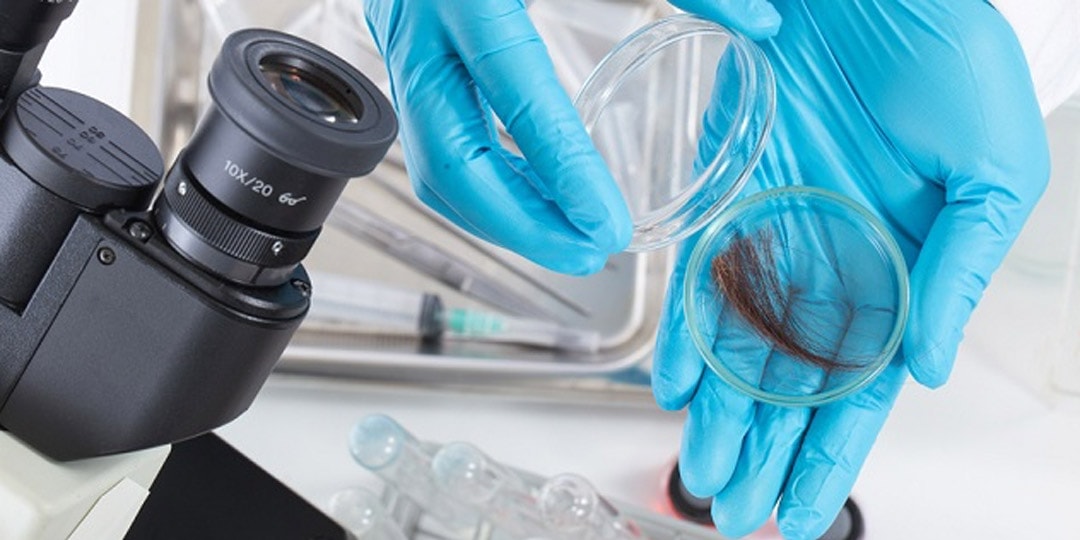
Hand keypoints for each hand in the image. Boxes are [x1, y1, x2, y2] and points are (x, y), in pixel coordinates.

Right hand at [364, 0, 782, 274]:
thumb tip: (762, 23)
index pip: (515, 89)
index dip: (560, 167)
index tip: (606, 224)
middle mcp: (423, 22)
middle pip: (452, 161)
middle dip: (522, 226)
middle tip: (588, 254)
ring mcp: (404, 47)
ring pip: (437, 169)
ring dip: (504, 220)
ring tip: (569, 242)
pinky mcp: (407, 61)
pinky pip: (438, 149)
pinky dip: (489, 190)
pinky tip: (538, 202)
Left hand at [655, 1, 1048, 537]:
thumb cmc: (946, 51)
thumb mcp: (990, 165)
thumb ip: (959, 269)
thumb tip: (931, 369)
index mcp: (904, 266)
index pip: (865, 383)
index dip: (830, 450)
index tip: (799, 511)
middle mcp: (836, 259)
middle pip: (794, 378)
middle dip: (763, 447)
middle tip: (730, 508)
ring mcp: (779, 228)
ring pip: (743, 340)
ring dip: (721, 408)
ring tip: (698, 470)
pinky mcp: (728, 190)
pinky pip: (702, 274)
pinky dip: (688, 329)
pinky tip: (675, 382)